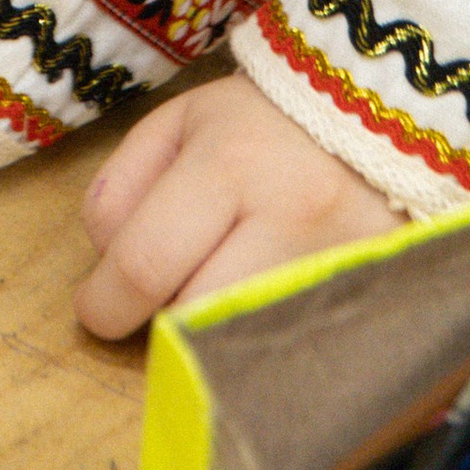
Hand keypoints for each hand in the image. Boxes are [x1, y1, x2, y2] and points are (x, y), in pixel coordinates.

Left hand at [76, 68, 394, 339]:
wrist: (376, 116)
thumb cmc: (261, 121)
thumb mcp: (177, 122)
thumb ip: (123, 186)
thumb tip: (104, 266)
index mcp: (231, 162)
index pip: (146, 263)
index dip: (105, 302)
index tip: (94, 309)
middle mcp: (291, 220)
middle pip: (195, 317)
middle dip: (158, 322)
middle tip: (156, 302)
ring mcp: (339, 268)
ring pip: (243, 344)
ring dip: (210, 336)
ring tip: (213, 295)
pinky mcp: (374, 302)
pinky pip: (294, 352)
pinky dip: (261, 347)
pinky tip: (256, 317)